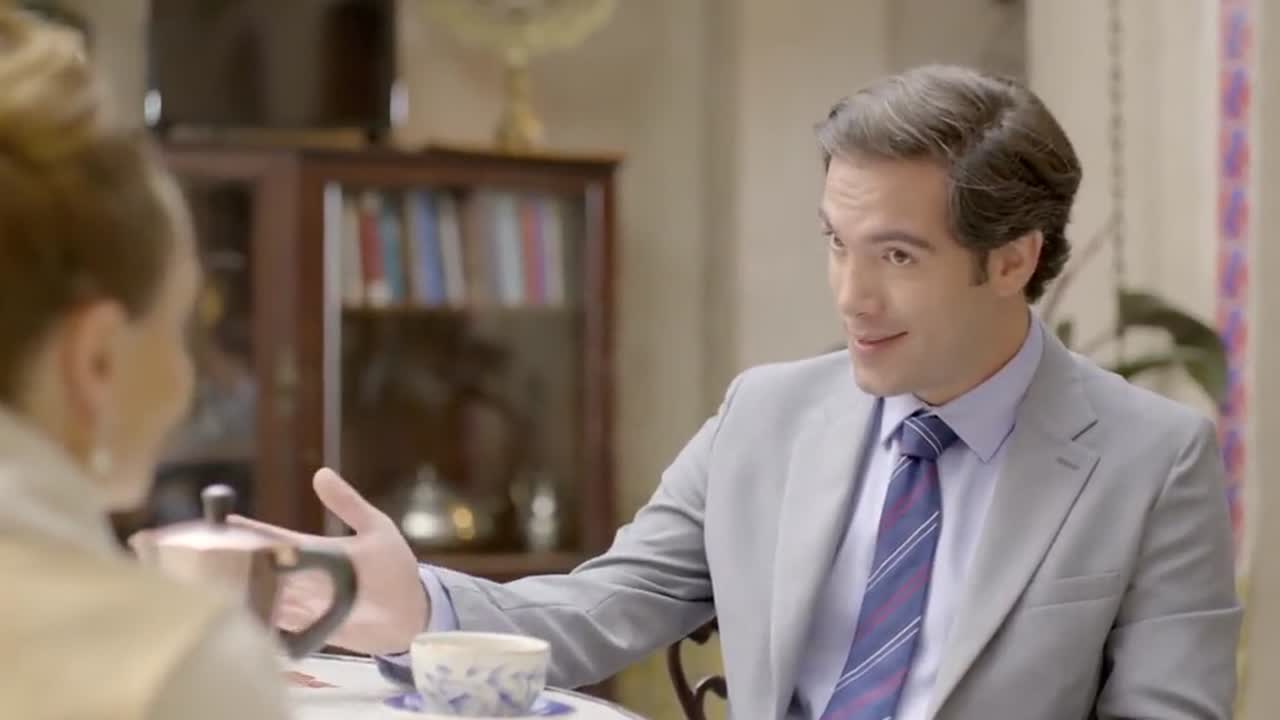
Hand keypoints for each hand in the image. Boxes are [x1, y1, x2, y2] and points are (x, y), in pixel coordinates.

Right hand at [228, 468, 428, 654]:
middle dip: (232, 564)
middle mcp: (304, 577)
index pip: (273, 538)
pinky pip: (280, 625)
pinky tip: (239, 621)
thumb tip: (320, 472)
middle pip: (261, 569)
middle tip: (197, 560)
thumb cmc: (396, 567)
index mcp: (315, 550)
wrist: (413, 612)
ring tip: (208, 590)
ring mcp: (306, 604)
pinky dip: (262, 622)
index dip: (247, 532)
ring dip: (242, 593)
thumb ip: (348, 504)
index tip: (217, 524)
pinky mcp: (312, 628)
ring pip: (266, 596)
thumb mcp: (376, 529)